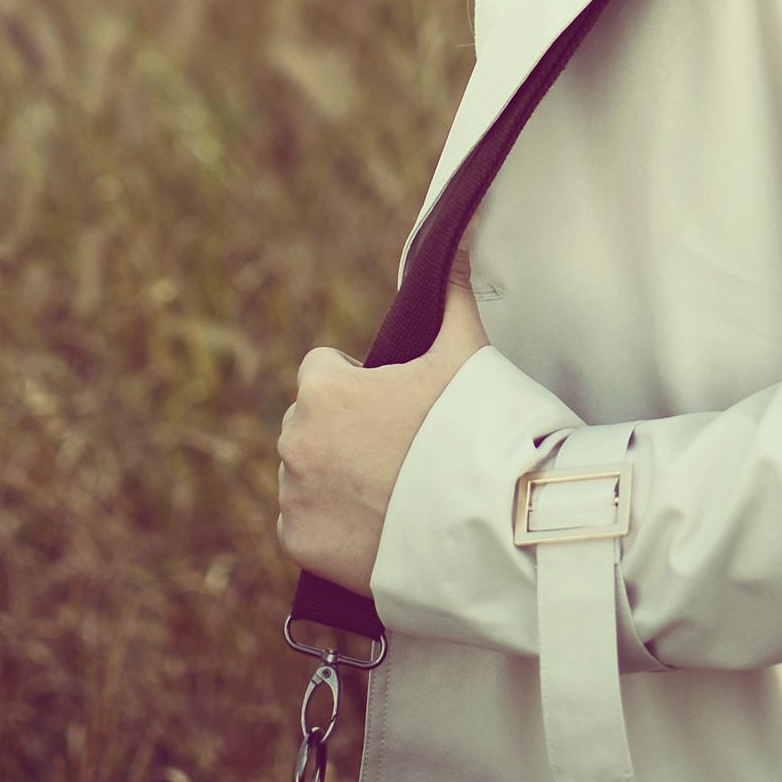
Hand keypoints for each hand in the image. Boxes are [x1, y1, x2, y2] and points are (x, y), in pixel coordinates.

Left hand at [275, 241, 490, 596]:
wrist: (488, 524)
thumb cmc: (476, 432)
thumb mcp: (467, 353)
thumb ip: (453, 292)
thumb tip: (459, 238)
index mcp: (323, 388)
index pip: (322, 370)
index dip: (360, 385)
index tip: (394, 406)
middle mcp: (295, 438)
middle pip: (311, 424)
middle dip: (344, 433)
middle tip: (399, 452)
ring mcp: (294, 495)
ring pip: (305, 474)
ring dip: (335, 478)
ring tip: (392, 491)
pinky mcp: (300, 543)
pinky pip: (303, 525)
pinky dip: (331, 526)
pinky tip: (375, 524)